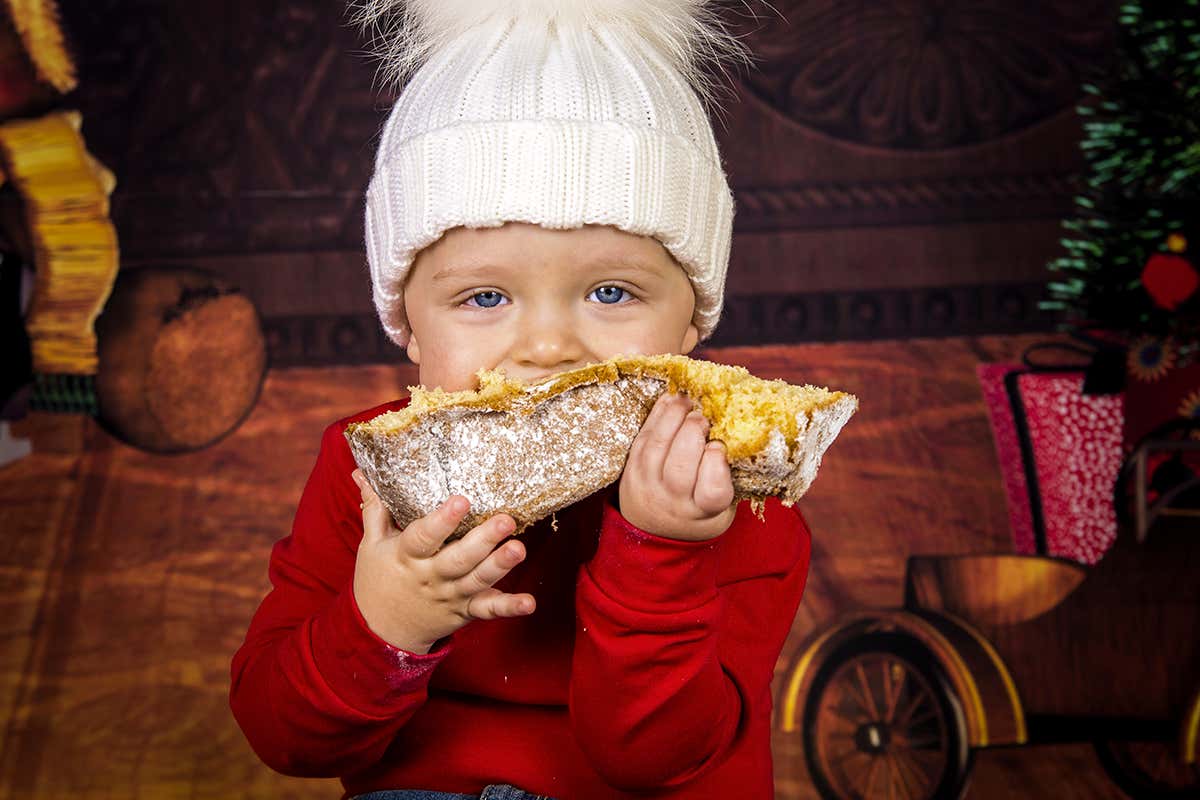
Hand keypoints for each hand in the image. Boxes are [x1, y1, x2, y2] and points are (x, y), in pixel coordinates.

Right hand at [351, 469, 535, 653]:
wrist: (379, 632)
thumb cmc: (377, 579)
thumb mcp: (371, 545)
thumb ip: (375, 509)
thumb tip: (362, 472)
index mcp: (407, 557)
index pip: (423, 537)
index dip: (442, 520)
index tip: (461, 500)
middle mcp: (431, 577)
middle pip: (459, 559)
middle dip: (483, 540)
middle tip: (506, 520)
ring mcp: (450, 595)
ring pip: (477, 580)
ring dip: (500, 566)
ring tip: (519, 549)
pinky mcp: (465, 611)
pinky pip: (488, 610)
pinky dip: (509, 607)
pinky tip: (529, 602)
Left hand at [617, 392, 736, 541]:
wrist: (655, 530)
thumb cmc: (698, 512)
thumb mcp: (722, 508)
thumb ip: (729, 477)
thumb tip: (737, 433)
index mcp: (703, 512)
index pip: (711, 491)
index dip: (716, 463)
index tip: (719, 445)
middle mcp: (673, 501)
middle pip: (680, 466)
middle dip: (692, 432)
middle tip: (703, 417)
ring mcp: (648, 485)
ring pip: (657, 447)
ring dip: (672, 417)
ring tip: (687, 401)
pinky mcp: (631, 469)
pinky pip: (643, 437)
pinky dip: (657, 415)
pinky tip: (671, 401)